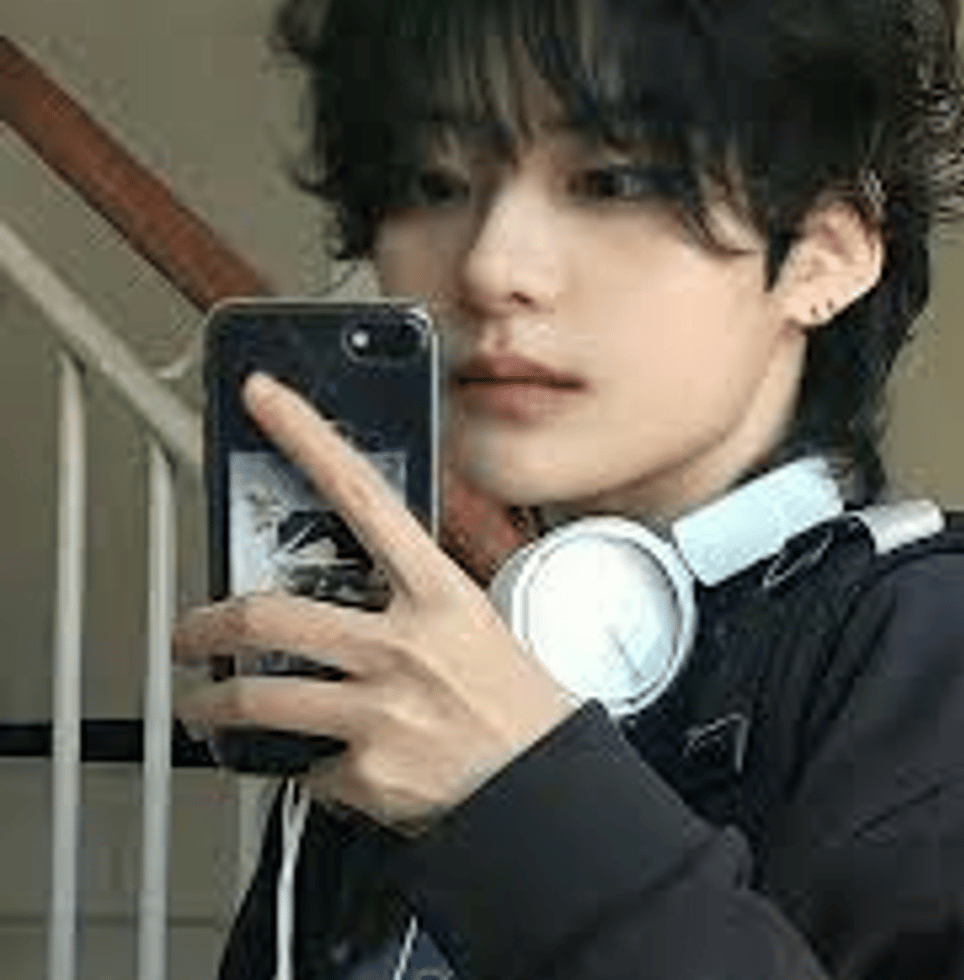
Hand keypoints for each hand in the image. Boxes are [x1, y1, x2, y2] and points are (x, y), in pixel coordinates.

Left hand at [173, 372, 576, 831]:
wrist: (547, 792)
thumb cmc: (519, 706)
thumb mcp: (477, 626)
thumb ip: (410, 604)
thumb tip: (341, 596)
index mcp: (440, 594)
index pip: (362, 494)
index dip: (306, 436)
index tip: (264, 398)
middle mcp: (404, 644)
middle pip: (268, 613)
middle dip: (204, 626)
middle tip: (189, 633)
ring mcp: (381, 710)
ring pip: (256, 697)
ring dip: (212, 705)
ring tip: (205, 707)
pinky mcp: (365, 772)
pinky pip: (303, 766)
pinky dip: (306, 766)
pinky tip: (330, 764)